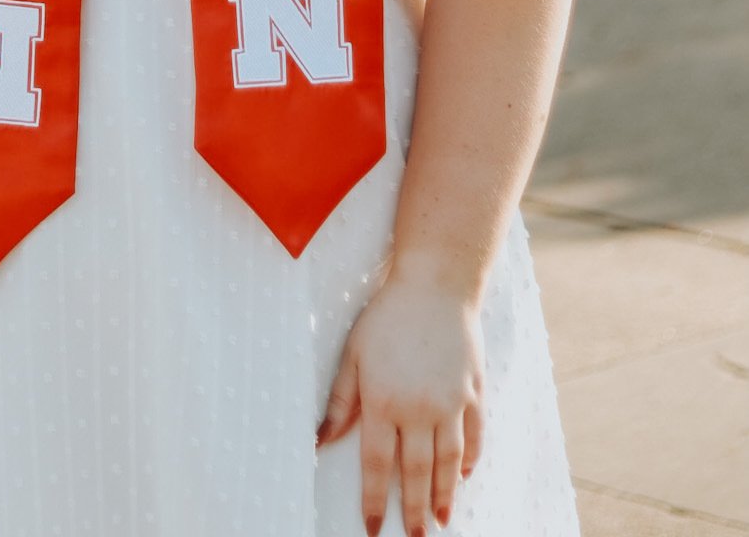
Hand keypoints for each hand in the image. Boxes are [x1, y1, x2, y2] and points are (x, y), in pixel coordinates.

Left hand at [316, 273, 484, 534]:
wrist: (435, 284)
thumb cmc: (387, 316)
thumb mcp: (354, 354)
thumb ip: (341, 401)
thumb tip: (321, 440)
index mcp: (383, 400)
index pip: (376, 464)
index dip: (374, 500)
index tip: (373, 528)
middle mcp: (419, 408)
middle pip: (415, 472)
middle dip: (412, 509)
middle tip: (415, 536)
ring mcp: (451, 402)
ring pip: (448, 461)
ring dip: (444, 494)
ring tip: (441, 519)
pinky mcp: (473, 391)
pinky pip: (474, 436)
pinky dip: (470, 459)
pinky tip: (465, 475)